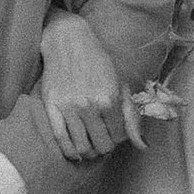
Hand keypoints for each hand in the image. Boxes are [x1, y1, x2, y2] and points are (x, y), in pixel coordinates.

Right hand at [36, 11, 127, 161]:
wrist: (68, 42)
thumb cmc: (98, 62)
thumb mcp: (121, 86)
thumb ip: (132, 118)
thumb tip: (142, 147)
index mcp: (110, 99)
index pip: (119, 137)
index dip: (119, 138)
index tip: (115, 131)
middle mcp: (89, 105)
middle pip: (101, 146)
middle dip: (105, 146)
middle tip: (102, 139)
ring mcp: (68, 107)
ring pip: (82, 147)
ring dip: (89, 151)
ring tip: (90, 145)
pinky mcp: (51, 106)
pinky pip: (60, 139)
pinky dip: (69, 151)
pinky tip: (75, 151)